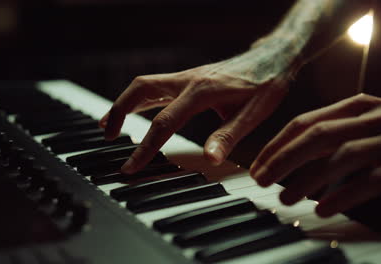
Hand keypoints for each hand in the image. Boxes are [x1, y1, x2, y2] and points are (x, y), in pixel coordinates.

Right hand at [100, 58, 290, 173]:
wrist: (273, 56)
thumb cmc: (266, 83)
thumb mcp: (253, 114)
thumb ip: (228, 136)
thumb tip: (209, 160)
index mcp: (201, 91)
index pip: (163, 123)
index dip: (145, 148)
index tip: (130, 167)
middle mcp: (188, 80)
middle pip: (140, 90)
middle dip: (118, 112)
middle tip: (107, 137)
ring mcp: (187, 77)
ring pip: (144, 85)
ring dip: (124, 103)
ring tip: (109, 125)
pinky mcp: (190, 78)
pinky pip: (156, 87)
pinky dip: (139, 100)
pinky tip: (136, 111)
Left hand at [250, 94, 380, 216]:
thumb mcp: (372, 117)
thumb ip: (338, 129)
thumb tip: (297, 151)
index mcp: (356, 107)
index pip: (305, 122)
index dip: (277, 143)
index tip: (258, 163)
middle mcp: (371, 119)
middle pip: (317, 137)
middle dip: (283, 159)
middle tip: (262, 180)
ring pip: (340, 157)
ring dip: (308, 180)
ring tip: (286, 199)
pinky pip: (372, 180)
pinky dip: (345, 194)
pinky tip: (325, 208)